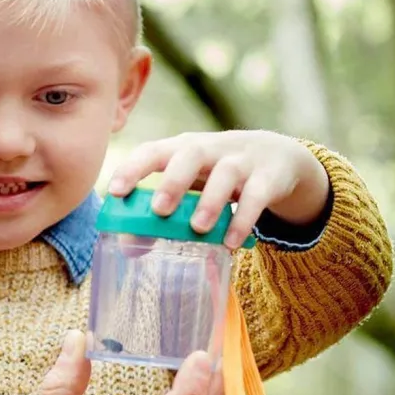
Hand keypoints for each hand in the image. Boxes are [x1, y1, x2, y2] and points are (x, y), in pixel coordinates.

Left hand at [107, 129, 329, 248]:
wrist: (280, 160)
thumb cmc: (218, 175)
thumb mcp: (192, 187)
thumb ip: (163, 212)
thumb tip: (128, 246)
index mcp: (183, 148)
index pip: (154, 150)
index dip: (133, 168)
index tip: (115, 191)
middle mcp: (212, 148)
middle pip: (190, 153)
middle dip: (173, 181)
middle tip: (159, 209)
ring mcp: (243, 160)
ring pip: (226, 174)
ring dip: (209, 201)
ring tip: (197, 228)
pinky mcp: (269, 177)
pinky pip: (257, 196)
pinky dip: (243, 220)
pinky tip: (230, 243)